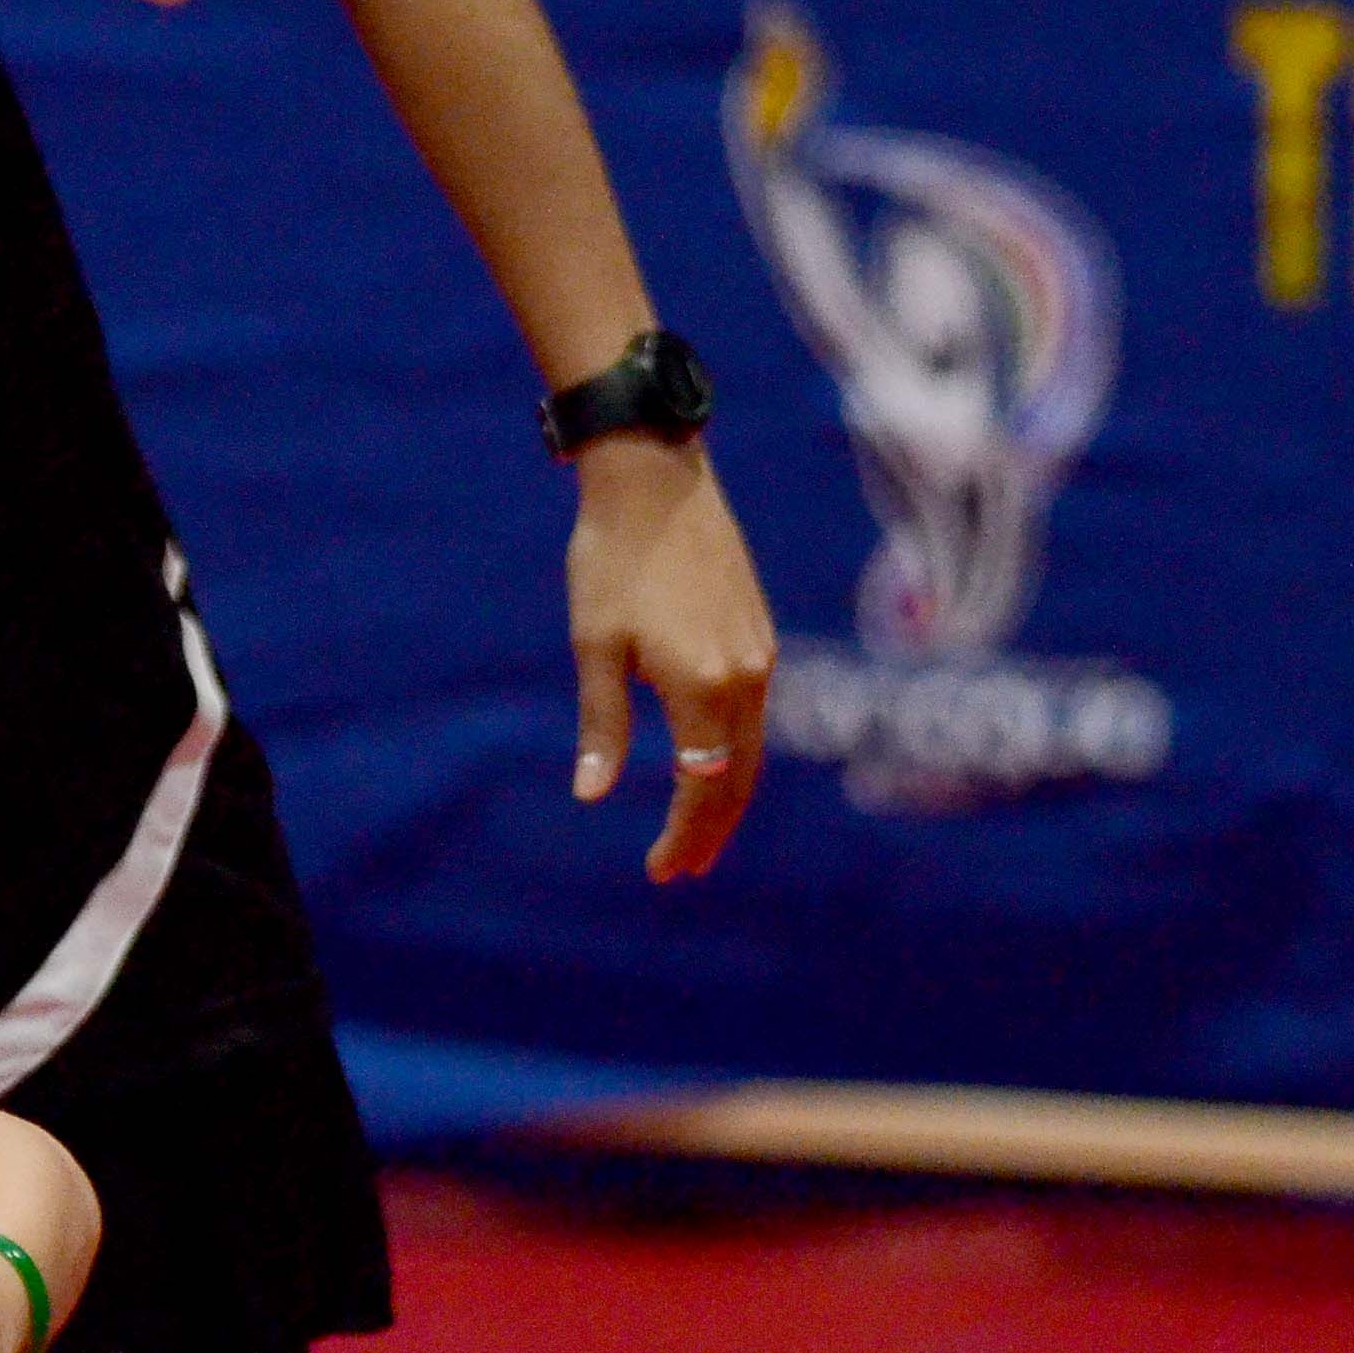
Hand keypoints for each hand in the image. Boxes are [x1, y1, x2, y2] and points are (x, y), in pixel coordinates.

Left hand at [567, 436, 776, 882]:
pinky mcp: (759, 634)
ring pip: (752, 748)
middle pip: (738, 778)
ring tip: (696, 834)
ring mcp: (761, 654)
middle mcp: (747, 677)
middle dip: (710, 830)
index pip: (703, 788)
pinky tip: (711, 767)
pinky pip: (755, 714)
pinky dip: (735, 754)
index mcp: (705, 687)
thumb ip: (602, 725)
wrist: (655, 481)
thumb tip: (592, 794)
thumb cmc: (612, 561)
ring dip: (726, 795)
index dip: (684, 836)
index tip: (660, 871)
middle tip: (680, 869)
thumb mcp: (595, 647)